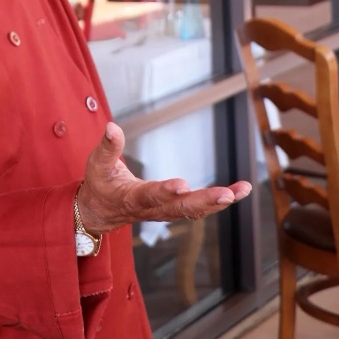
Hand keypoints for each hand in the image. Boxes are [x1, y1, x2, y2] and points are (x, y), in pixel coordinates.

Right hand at [76, 122, 251, 233]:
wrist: (100, 213)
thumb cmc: (99, 185)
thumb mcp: (97, 165)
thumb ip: (107, 147)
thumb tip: (112, 126)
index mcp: (132, 198)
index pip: (150, 196)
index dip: (165, 191)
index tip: (183, 185)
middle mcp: (152, 210)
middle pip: (180, 209)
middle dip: (204, 201)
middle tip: (226, 195)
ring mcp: (165, 212)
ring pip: (194, 211)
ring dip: (218, 202)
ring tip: (241, 191)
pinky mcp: (174, 209)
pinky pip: (198, 208)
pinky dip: (218, 201)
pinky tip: (238, 192)